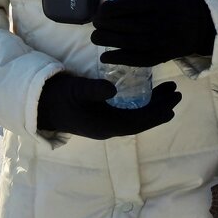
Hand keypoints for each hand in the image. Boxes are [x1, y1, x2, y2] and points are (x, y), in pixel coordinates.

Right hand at [37, 73, 180, 138]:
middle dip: (160, 107)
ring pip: (136, 115)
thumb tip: (113, 89)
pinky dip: (141, 103)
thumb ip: (94, 90)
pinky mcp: (102, 115)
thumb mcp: (77, 90)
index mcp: (106, 126)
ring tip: (167, 90)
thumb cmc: (60, 97)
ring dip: (152, 104)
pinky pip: (128, 111)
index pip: (138, 122)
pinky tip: (146, 93)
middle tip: (176, 92)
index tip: (172, 104)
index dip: (156, 114)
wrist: (41, 104)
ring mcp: (106, 122)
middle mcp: (109, 127)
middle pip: (141, 119)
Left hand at [91, 0, 215, 66]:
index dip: (111, 9)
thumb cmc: (180, 2)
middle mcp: (162, 22)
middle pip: (128, 25)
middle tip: (95, 23)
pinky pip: (139, 59)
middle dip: (106, 25)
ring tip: (95, 37)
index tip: (101, 10)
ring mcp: (163, 41)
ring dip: (109, 41)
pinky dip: (120, 59)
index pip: (131, 5)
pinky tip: (106, 56)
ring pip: (130, 43)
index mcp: (161, 2)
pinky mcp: (163, 56)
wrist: (204, 24)